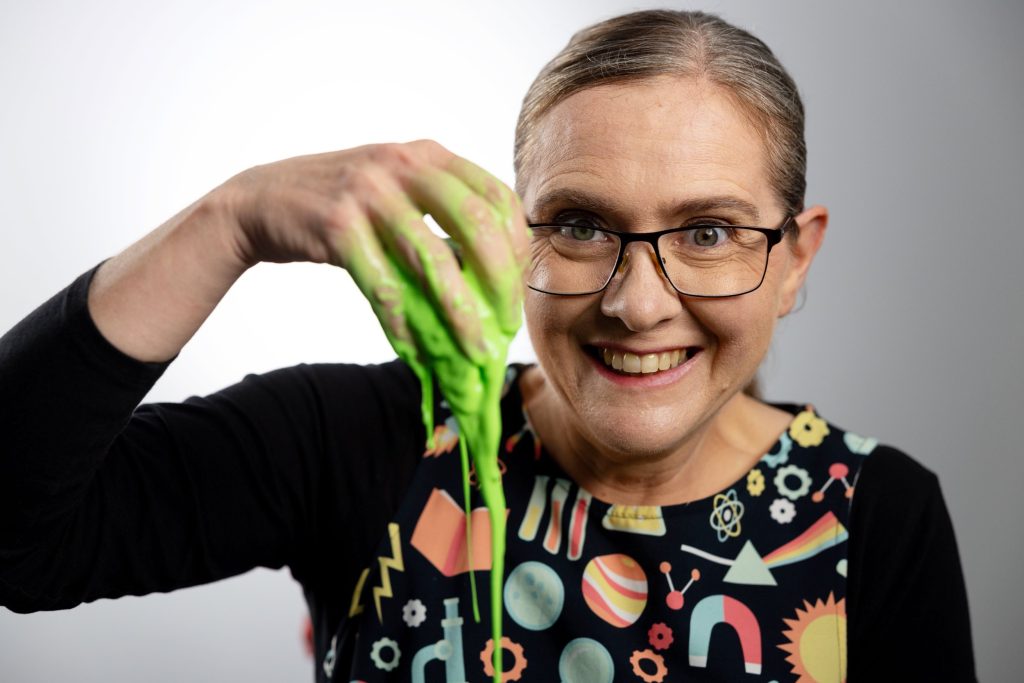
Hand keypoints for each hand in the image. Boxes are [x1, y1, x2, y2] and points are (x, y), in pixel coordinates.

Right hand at [217, 140, 528, 362]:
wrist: (262, 199)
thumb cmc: (343, 202)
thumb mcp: (397, 187)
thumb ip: (442, 215)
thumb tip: (496, 277)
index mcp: (428, 154)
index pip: (497, 195)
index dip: (518, 246)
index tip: (520, 288)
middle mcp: (402, 164)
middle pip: (477, 224)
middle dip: (501, 282)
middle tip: (506, 325)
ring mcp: (368, 192)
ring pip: (433, 260)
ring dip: (460, 313)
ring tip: (475, 349)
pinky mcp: (337, 225)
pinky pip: (384, 285)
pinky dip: (404, 323)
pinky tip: (418, 349)